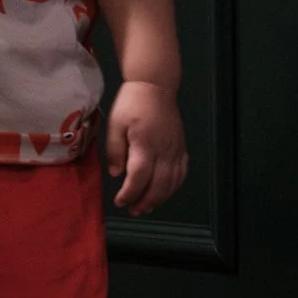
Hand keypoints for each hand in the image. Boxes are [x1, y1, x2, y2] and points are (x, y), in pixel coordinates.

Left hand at [106, 80, 186, 215]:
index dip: (130, 193)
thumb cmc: (132, 103)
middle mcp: (164, 150)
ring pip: (172, 182)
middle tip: (132, 211)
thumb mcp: (115, 124)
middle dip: (145, 201)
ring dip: (160, 198)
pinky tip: (163, 193)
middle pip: (159, 184)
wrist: (156, 87)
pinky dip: (173, 187)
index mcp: (145, 144)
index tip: (120, 201)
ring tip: (146, 208)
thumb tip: (117, 174)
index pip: (139, 176)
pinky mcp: (181, 148)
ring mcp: (176, 150)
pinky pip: (181, 173)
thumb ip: (115, 150)